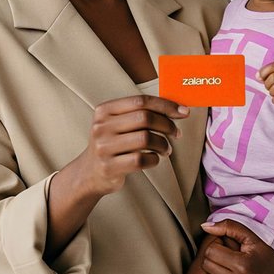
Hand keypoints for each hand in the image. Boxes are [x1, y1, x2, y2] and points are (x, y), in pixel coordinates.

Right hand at [73, 95, 188, 196]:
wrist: (90, 173)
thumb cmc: (112, 145)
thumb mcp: (117, 124)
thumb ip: (140, 114)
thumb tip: (177, 109)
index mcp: (104, 110)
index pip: (140, 101)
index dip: (165, 105)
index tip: (183, 111)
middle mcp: (101, 127)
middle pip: (144, 118)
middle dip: (167, 125)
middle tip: (176, 133)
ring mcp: (104, 147)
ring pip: (145, 139)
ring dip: (163, 144)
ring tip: (166, 149)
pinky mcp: (109, 167)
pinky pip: (141, 159)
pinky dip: (154, 159)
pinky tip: (154, 158)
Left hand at [199, 219, 273, 273]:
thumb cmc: (270, 253)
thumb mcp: (253, 236)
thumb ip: (228, 227)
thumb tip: (204, 227)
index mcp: (243, 264)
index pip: (210, 251)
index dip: (216, 245)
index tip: (225, 245)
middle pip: (207, 266)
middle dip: (214, 258)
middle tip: (226, 256)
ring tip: (226, 269)